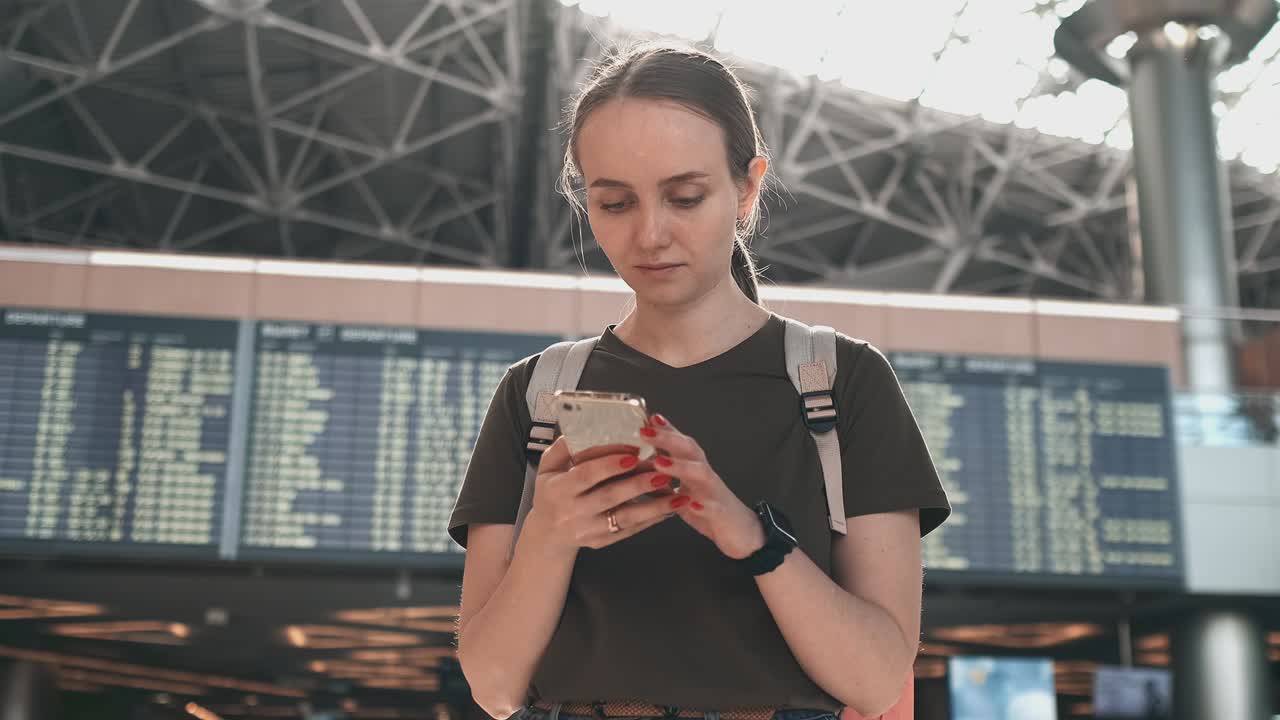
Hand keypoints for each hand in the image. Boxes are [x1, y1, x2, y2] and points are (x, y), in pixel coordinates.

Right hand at [524, 436, 676, 557]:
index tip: (633, 455)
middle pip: (610, 497)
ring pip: (626, 518)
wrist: (547, 532)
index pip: (586, 475)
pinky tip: (668, 508)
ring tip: (676, 494)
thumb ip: (563, 448)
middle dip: (639, 484)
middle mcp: (573, 512)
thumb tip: (581, 429)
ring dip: (654, 506)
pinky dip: (651, 520)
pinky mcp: (602, 541)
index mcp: (558, 490)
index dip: (610, 465)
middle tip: (663, 472)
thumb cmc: (550, 493)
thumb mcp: (547, 468)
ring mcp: (589, 530)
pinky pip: (630, 530)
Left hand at [640, 414, 765, 559]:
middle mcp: (705, 475)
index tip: (649, 417)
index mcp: (694, 468)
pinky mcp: (722, 513)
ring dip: (679, 466)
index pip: (680, 443)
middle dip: (668, 439)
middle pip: (689, 450)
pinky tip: (691, 505)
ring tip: (659, 462)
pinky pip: (713, 507)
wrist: (742, 532)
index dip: (666, 429)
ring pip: (701, 473)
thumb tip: (637, 467)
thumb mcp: (683, 489)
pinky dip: (702, 505)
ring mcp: (714, 492)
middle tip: (646, 432)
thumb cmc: (708, 508)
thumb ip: (665, 477)